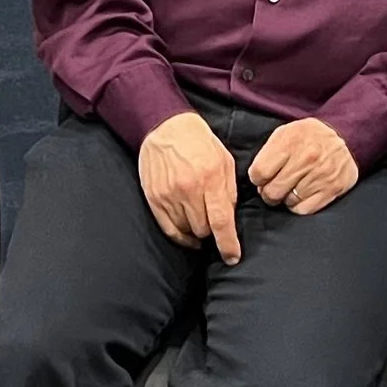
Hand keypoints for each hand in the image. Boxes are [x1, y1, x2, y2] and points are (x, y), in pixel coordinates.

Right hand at [138, 111, 240, 262]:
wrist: (166, 128)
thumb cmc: (200, 144)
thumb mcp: (225, 161)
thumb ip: (229, 190)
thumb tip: (230, 217)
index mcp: (210, 178)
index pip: (221, 221)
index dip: (228, 243)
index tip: (232, 257)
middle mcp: (188, 189)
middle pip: (203, 229)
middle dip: (212, 229)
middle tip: (213, 218)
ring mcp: (168, 195)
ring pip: (186, 231)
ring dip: (196, 231)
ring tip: (199, 218)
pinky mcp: (154, 199)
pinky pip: (168, 229)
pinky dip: (180, 236)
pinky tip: (187, 234)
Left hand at [249, 118, 359, 214]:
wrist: (346, 137)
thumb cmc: (309, 138)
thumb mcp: (285, 133)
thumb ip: (268, 152)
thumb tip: (256, 178)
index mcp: (291, 141)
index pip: (259, 173)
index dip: (257, 178)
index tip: (263, 176)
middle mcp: (307, 158)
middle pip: (272, 191)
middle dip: (269, 192)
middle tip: (276, 185)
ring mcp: (321, 175)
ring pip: (288, 202)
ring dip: (287, 197)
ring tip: (293, 186)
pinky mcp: (332, 189)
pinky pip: (304, 209)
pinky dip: (300, 205)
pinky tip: (303, 193)